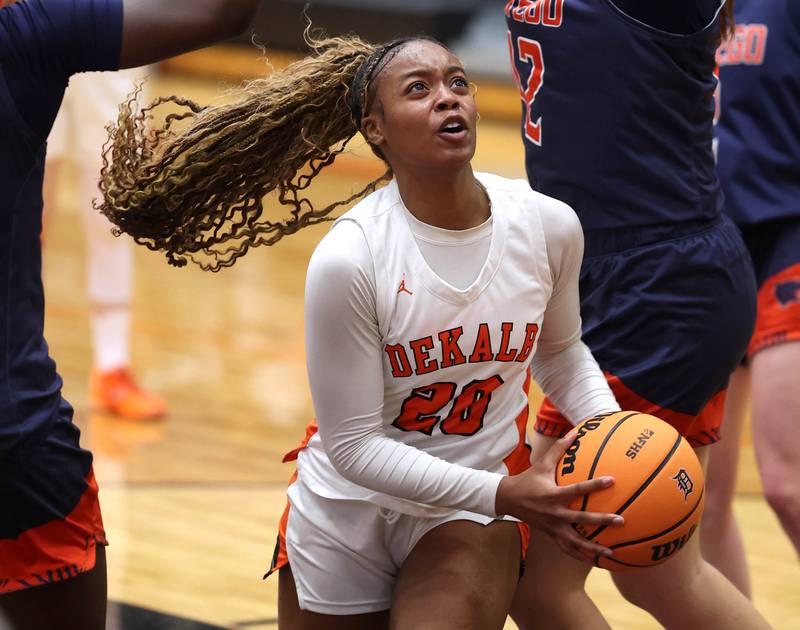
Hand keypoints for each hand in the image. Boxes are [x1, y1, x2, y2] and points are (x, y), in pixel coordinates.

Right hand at [495, 426, 622, 561]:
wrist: (509, 499)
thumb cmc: (528, 479)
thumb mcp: (542, 463)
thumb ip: (559, 448)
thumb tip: (575, 431)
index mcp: (553, 495)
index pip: (577, 490)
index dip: (595, 485)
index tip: (612, 480)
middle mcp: (555, 513)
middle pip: (581, 518)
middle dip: (601, 520)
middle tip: (621, 520)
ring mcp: (553, 527)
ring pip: (575, 541)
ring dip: (593, 547)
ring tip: (611, 552)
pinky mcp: (551, 535)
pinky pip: (567, 548)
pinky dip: (580, 555)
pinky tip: (595, 560)